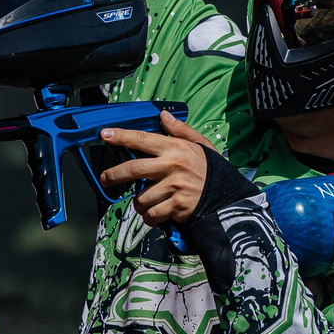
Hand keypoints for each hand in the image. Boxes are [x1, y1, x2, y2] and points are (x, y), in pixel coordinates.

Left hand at [97, 109, 207, 224]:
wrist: (228, 197)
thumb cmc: (211, 170)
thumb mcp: (200, 145)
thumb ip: (181, 130)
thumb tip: (164, 116)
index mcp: (175, 148)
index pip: (143, 139)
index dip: (122, 136)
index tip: (105, 134)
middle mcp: (172, 166)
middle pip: (134, 169)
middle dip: (114, 174)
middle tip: (106, 178)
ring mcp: (174, 187)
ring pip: (141, 197)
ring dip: (140, 202)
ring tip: (150, 201)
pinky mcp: (177, 207)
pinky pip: (152, 214)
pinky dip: (151, 217)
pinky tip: (157, 214)